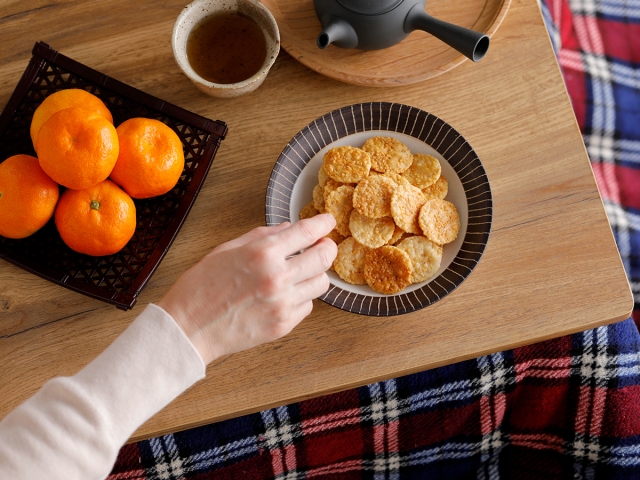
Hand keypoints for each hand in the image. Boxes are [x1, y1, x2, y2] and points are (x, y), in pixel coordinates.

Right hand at [158, 214, 336, 363]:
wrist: (188, 328)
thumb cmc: (200, 287)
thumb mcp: (227, 249)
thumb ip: (263, 236)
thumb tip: (289, 228)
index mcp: (262, 253)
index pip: (307, 232)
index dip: (323, 224)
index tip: (328, 222)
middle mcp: (277, 277)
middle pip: (324, 257)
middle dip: (326, 247)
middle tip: (321, 246)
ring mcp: (283, 304)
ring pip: (321, 283)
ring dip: (314, 274)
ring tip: (299, 273)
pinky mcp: (283, 325)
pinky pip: (308, 306)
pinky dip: (301, 297)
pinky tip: (283, 294)